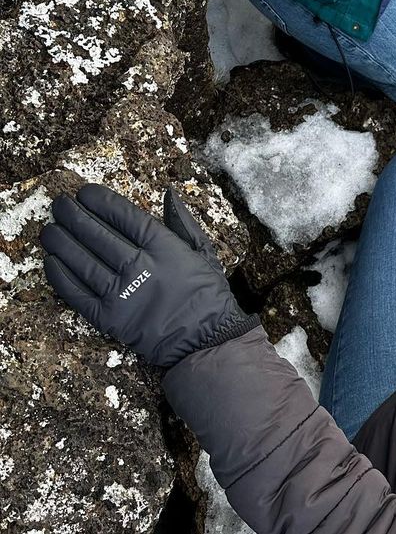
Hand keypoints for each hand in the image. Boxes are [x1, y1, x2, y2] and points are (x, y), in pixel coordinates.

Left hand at [40, 185, 257, 367]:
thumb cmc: (207, 294)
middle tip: (59, 204)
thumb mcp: (204, 252)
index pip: (124, 216)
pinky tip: (51, 262)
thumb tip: (169, 193)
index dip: (101, 202)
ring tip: (49, 229)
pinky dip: (60, 276)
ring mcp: (121, 293)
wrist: (205, 340)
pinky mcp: (108, 318)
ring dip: (61, 242)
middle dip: (74, 215)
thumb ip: (184, 222)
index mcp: (164, 248)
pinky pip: (76, 293)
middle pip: (98, 235)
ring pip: (82, 261)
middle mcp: (140, 266)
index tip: (84, 192)